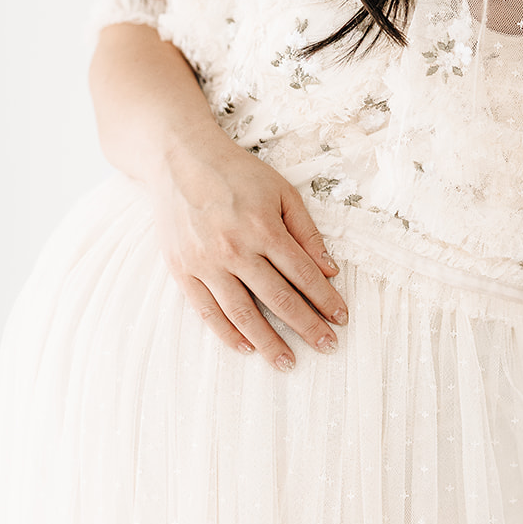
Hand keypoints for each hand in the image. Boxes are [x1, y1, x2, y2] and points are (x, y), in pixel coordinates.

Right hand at [149, 130, 348, 370]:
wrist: (181, 161)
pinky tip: (246, 347)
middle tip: (327, 347)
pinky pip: (207, 310)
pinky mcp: (182, 270)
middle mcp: (235, 249)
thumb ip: (306, 232)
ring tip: (288, 362)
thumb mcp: (281, 192)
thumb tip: (330, 270)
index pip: (303, 274)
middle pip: (278, 299)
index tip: (341, 318)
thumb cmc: (238, 174)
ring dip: (268, 342)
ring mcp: (206, 262)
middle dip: (307, 326)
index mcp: (264, 227)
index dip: (325, 299)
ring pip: (242, 313)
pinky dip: (227, 333)